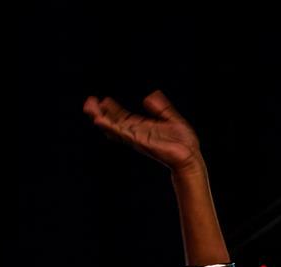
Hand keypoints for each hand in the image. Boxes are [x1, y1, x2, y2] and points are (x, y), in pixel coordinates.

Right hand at [83, 91, 201, 172]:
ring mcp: (137, 139)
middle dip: (100, 113)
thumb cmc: (183, 143)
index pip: (121, 117)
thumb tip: (151, 95)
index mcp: (142, 128)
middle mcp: (137, 134)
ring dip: (101, 119)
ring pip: (114, 128)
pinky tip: (102, 122)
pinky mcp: (141, 142)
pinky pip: (123, 134)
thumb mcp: (171, 118)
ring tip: (90, 110)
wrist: (191, 157)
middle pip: (113, 122)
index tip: (101, 100)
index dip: (111, 109)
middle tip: (89, 103)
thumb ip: (161, 107)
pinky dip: (112, 128)